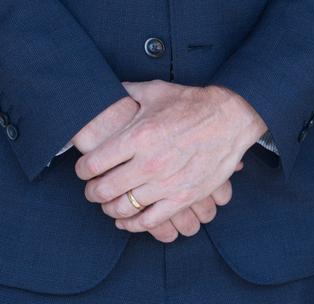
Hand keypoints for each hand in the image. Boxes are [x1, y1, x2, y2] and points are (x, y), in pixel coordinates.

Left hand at [75, 80, 265, 232]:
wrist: (231, 118)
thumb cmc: (193, 104)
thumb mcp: (158, 91)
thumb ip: (129, 92)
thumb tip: (109, 88)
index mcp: (139, 136)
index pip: (93, 164)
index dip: (82, 170)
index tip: (84, 170)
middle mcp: (149, 162)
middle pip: (103, 191)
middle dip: (92, 192)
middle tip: (93, 188)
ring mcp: (166, 184)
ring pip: (122, 209)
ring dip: (110, 208)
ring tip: (109, 203)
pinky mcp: (182, 198)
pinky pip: (148, 222)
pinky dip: (132, 224)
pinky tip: (128, 218)